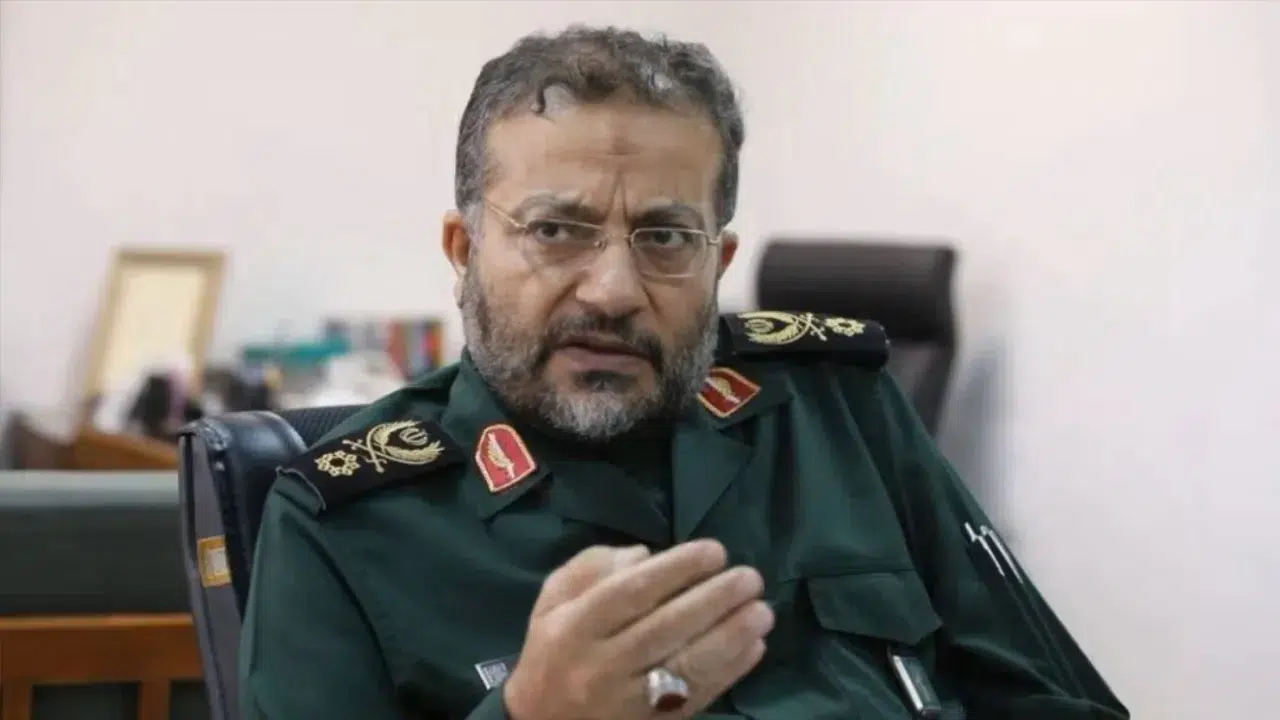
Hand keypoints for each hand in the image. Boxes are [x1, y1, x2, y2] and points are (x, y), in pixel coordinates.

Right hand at [503, 540, 772, 719]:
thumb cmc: (552, 652)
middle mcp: (600, 665)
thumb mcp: (554, 601)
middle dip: (714, 600)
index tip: (715, 551)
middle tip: (750, 577)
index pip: (631, 593)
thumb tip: (647, 555)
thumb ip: (592, 568)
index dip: (677, 570)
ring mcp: (627, 701)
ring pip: (685, 667)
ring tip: (762, 611)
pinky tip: (754, 648)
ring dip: (731, 637)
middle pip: (665, 628)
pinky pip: (695, 698)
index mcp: (574, 628)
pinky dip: (729, 673)